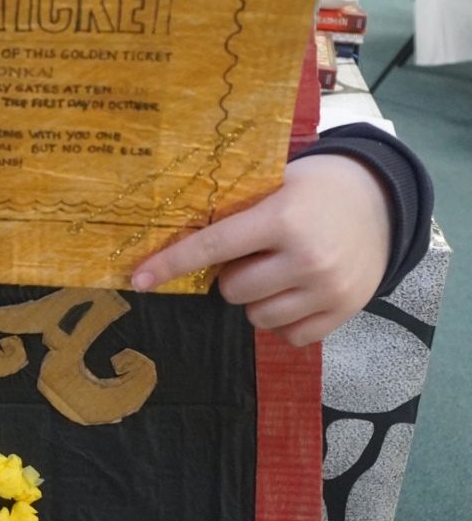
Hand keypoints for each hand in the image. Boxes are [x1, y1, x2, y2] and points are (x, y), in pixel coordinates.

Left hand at [130, 155, 391, 346]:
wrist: (382, 199)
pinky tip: (295, 292)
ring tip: (276, 272)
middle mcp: (305, 258)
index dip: (171, 263)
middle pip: (232, 290)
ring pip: (257, 317)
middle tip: (252, 254)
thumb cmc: (316, 187)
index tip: (138, 279)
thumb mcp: (277, 184)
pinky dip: (283, 321)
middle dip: (231, 275)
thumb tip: (176, 232)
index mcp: (282, 219)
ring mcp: (328, 289)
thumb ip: (238, 211)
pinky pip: (290, 336)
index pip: (213, 246)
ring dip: (255, 299)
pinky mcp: (344, 311)